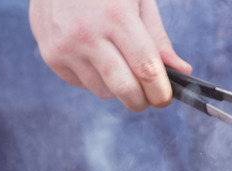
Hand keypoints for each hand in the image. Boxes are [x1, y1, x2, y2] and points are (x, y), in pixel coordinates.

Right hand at [29, 0, 191, 110]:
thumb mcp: (138, 0)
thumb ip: (157, 38)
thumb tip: (181, 72)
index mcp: (116, 16)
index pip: (146, 68)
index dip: (161, 91)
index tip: (166, 98)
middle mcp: (87, 34)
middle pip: (124, 89)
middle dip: (143, 100)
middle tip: (151, 96)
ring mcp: (65, 47)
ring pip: (104, 91)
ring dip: (118, 87)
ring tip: (120, 63)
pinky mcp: (50, 56)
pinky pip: (83, 84)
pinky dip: (96, 78)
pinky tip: (96, 55)